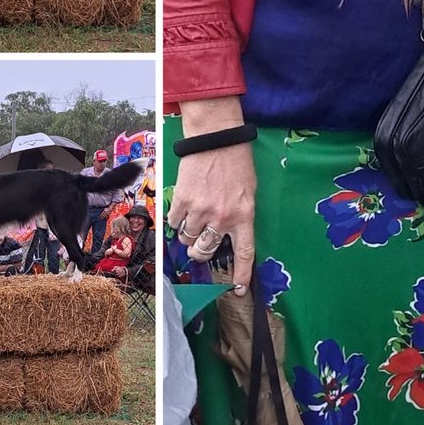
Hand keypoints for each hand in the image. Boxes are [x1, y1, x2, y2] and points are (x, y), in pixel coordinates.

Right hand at [167, 97, 256, 292]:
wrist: (217, 137)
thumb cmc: (236, 162)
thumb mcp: (249, 192)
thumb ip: (240, 216)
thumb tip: (228, 236)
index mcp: (244, 215)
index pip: (244, 253)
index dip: (242, 274)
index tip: (239, 288)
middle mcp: (222, 217)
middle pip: (206, 252)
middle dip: (201, 252)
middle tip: (201, 244)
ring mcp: (200, 210)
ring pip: (188, 239)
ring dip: (188, 235)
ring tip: (193, 219)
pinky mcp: (182, 200)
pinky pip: (174, 224)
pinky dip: (177, 221)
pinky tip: (183, 208)